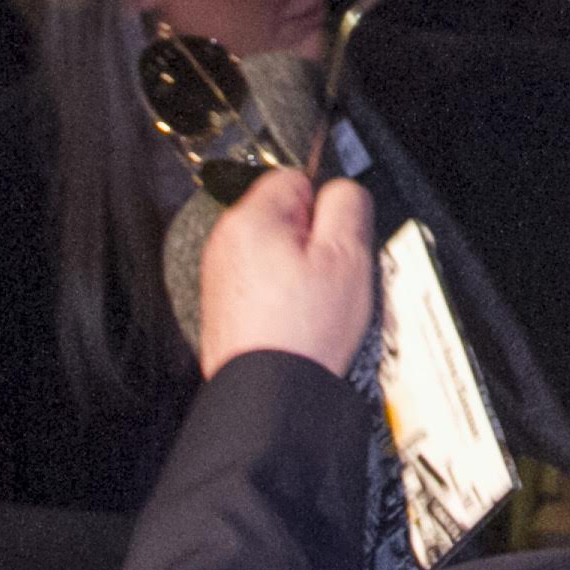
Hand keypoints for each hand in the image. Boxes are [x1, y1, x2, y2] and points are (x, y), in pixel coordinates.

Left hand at [196, 167, 375, 374]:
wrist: (272, 393)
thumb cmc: (304, 332)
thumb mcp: (348, 255)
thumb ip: (348, 203)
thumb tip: (341, 186)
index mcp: (252, 219)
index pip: (296, 176)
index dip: (325, 205)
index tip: (334, 238)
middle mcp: (226, 242)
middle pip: (283, 215)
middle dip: (311, 238)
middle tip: (328, 275)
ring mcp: (221, 275)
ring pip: (273, 251)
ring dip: (295, 269)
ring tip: (312, 304)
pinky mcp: (224, 306)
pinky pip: (260, 283)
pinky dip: (279, 296)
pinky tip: (295, 320)